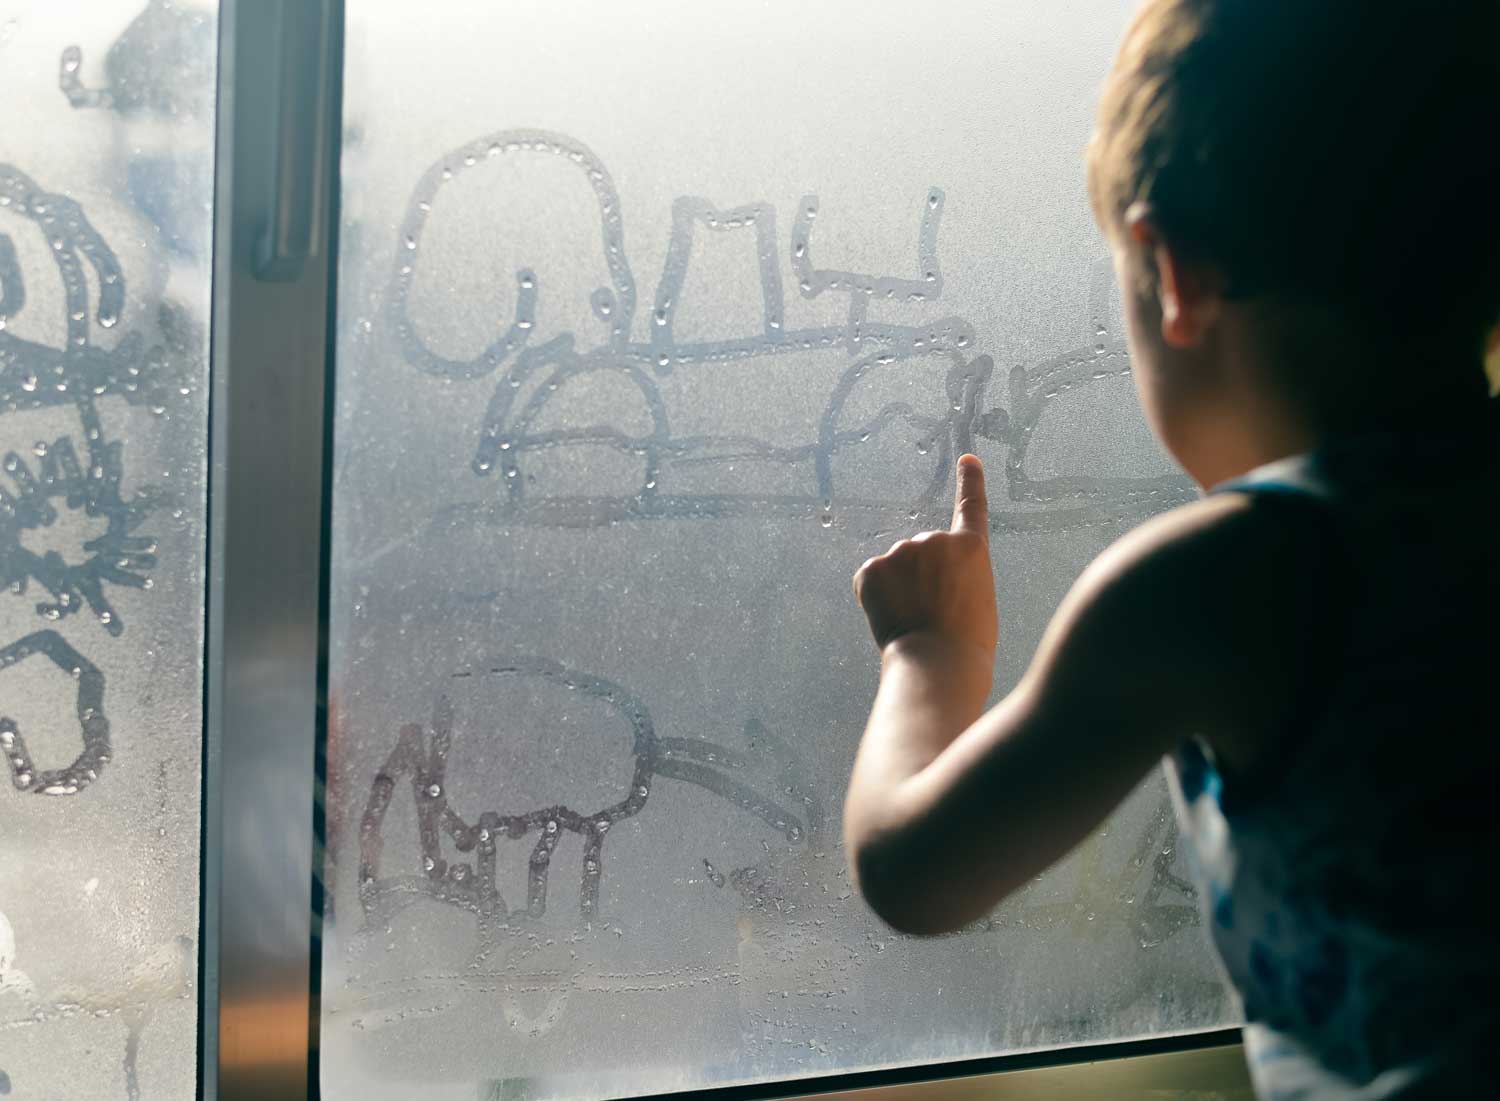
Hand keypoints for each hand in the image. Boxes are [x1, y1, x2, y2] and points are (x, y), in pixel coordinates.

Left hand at [853, 454, 998, 661]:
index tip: (967, 459)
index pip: (971, 506)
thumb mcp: (977, 600)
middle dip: (922, 579)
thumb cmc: (966, 645)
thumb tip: (929, 579)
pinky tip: (890, 619)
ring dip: (899, 591)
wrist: (938, 663)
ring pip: (896, 570)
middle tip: (933, 615)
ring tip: (915, 621)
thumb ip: (956, 576)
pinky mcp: (871, 568)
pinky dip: (875, 600)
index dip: (970, 481)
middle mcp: (935, 540)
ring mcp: (901, 551)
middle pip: (923, 555)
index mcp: (971, 548)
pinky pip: (870, 581)